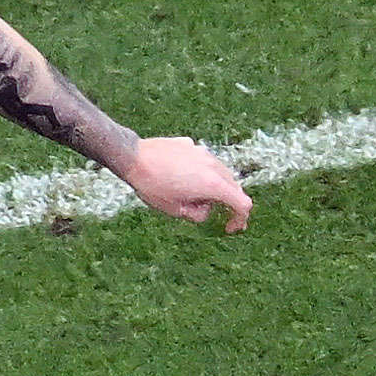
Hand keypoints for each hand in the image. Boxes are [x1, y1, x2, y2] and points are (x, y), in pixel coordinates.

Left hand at [123, 135, 249, 232]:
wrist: (133, 158)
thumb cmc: (152, 186)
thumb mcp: (175, 210)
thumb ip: (197, 214)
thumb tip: (205, 210)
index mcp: (214, 185)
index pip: (242, 203)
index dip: (240, 219)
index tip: (230, 228)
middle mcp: (215, 166)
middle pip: (233, 187)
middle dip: (225, 203)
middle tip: (208, 211)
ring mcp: (205, 153)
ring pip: (220, 173)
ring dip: (214, 187)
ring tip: (188, 195)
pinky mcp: (193, 146)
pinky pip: (204, 163)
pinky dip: (201, 174)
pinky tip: (180, 178)